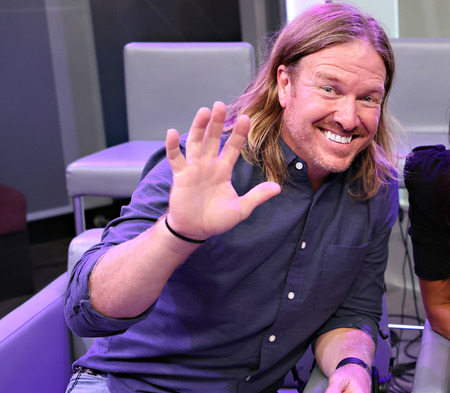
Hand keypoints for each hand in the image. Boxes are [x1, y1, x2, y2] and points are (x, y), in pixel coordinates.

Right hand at [164, 101, 280, 240]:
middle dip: (217, 122)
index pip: (233, 147)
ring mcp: (194, 168)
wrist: (196, 230)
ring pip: (195, 142)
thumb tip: (278, 187)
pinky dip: (172, 146)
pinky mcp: (180, 175)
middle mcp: (208, 164)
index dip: (239, 134)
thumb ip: (257, 196)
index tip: (247, 119)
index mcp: (223, 170)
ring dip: (198, 127)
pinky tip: (172, 132)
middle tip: (221, 105)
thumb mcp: (241, 208)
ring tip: (204, 111)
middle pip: (213, 139)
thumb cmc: (216, 219)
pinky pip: (176, 158)